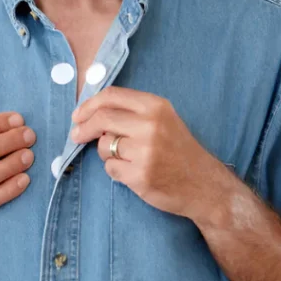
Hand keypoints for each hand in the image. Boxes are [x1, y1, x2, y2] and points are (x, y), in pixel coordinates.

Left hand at [70, 86, 222, 218]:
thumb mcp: (163, 120)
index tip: (78, 115)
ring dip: (106, 152)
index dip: (89, 105)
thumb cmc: (179, 150)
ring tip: (127, 158)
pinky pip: (110, 168)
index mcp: (156, 106)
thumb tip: (91, 112)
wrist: (204, 184)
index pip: (111, 96)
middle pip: (102, 119)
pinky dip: (116, 170)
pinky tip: (133, 172)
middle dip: (83, 128)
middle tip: (76, 135)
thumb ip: (132, 112)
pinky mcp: (140, 175)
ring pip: (103, 146)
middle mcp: (151, 125)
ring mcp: (145, 152)